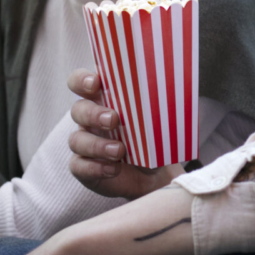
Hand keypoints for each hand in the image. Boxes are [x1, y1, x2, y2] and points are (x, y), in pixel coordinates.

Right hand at [66, 69, 178, 198]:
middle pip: (78, 109)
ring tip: (119, 151)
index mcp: (104, 99)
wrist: (154, 174)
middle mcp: (89, 119)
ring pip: (77, 139)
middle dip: (93, 114)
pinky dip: (95, 167)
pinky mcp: (84, 167)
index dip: (82, 80)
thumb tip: (178, 84)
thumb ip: (158, 101)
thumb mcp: (157, 118)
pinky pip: (79, 166)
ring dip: (97, 144)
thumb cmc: (153, 136)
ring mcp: (85, 143)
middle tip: (114, 120)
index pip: (81, 82)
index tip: (95, 83)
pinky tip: (113, 169)